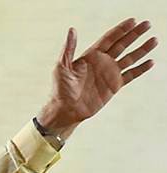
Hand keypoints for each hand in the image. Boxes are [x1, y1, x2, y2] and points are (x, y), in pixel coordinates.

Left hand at [38, 18, 157, 138]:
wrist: (65, 110)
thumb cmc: (60, 89)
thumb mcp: (62, 66)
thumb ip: (68, 48)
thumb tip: (72, 29)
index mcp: (90, 55)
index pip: (109, 38)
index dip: (121, 29)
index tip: (133, 21)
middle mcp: (102, 62)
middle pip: (122, 44)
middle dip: (134, 34)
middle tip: (147, 24)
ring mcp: (109, 74)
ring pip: (129, 58)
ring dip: (142, 49)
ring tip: (154, 40)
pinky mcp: (114, 86)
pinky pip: (131, 75)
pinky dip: (141, 69)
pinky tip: (150, 62)